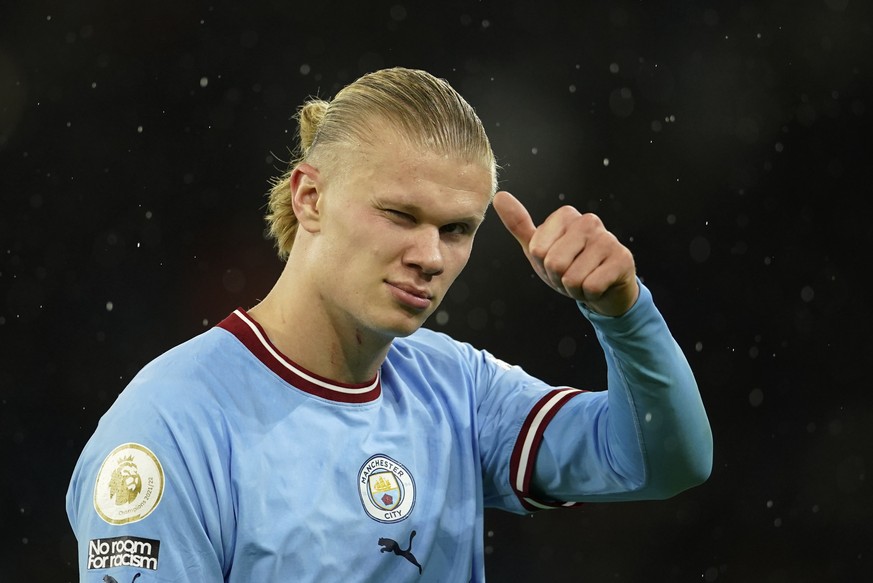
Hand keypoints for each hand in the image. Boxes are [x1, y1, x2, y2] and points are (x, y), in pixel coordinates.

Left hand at [492, 191, 638, 316]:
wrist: (604, 288)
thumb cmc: (569, 266)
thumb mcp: (540, 248)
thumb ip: (519, 224)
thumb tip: (499, 196)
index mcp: (566, 215)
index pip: (537, 250)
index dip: (543, 265)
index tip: (556, 263)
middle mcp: (588, 221)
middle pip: (554, 263)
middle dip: (558, 278)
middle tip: (570, 274)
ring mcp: (608, 238)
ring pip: (572, 277)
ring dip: (575, 288)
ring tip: (585, 279)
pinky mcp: (623, 259)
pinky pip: (591, 286)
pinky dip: (591, 294)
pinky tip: (600, 285)